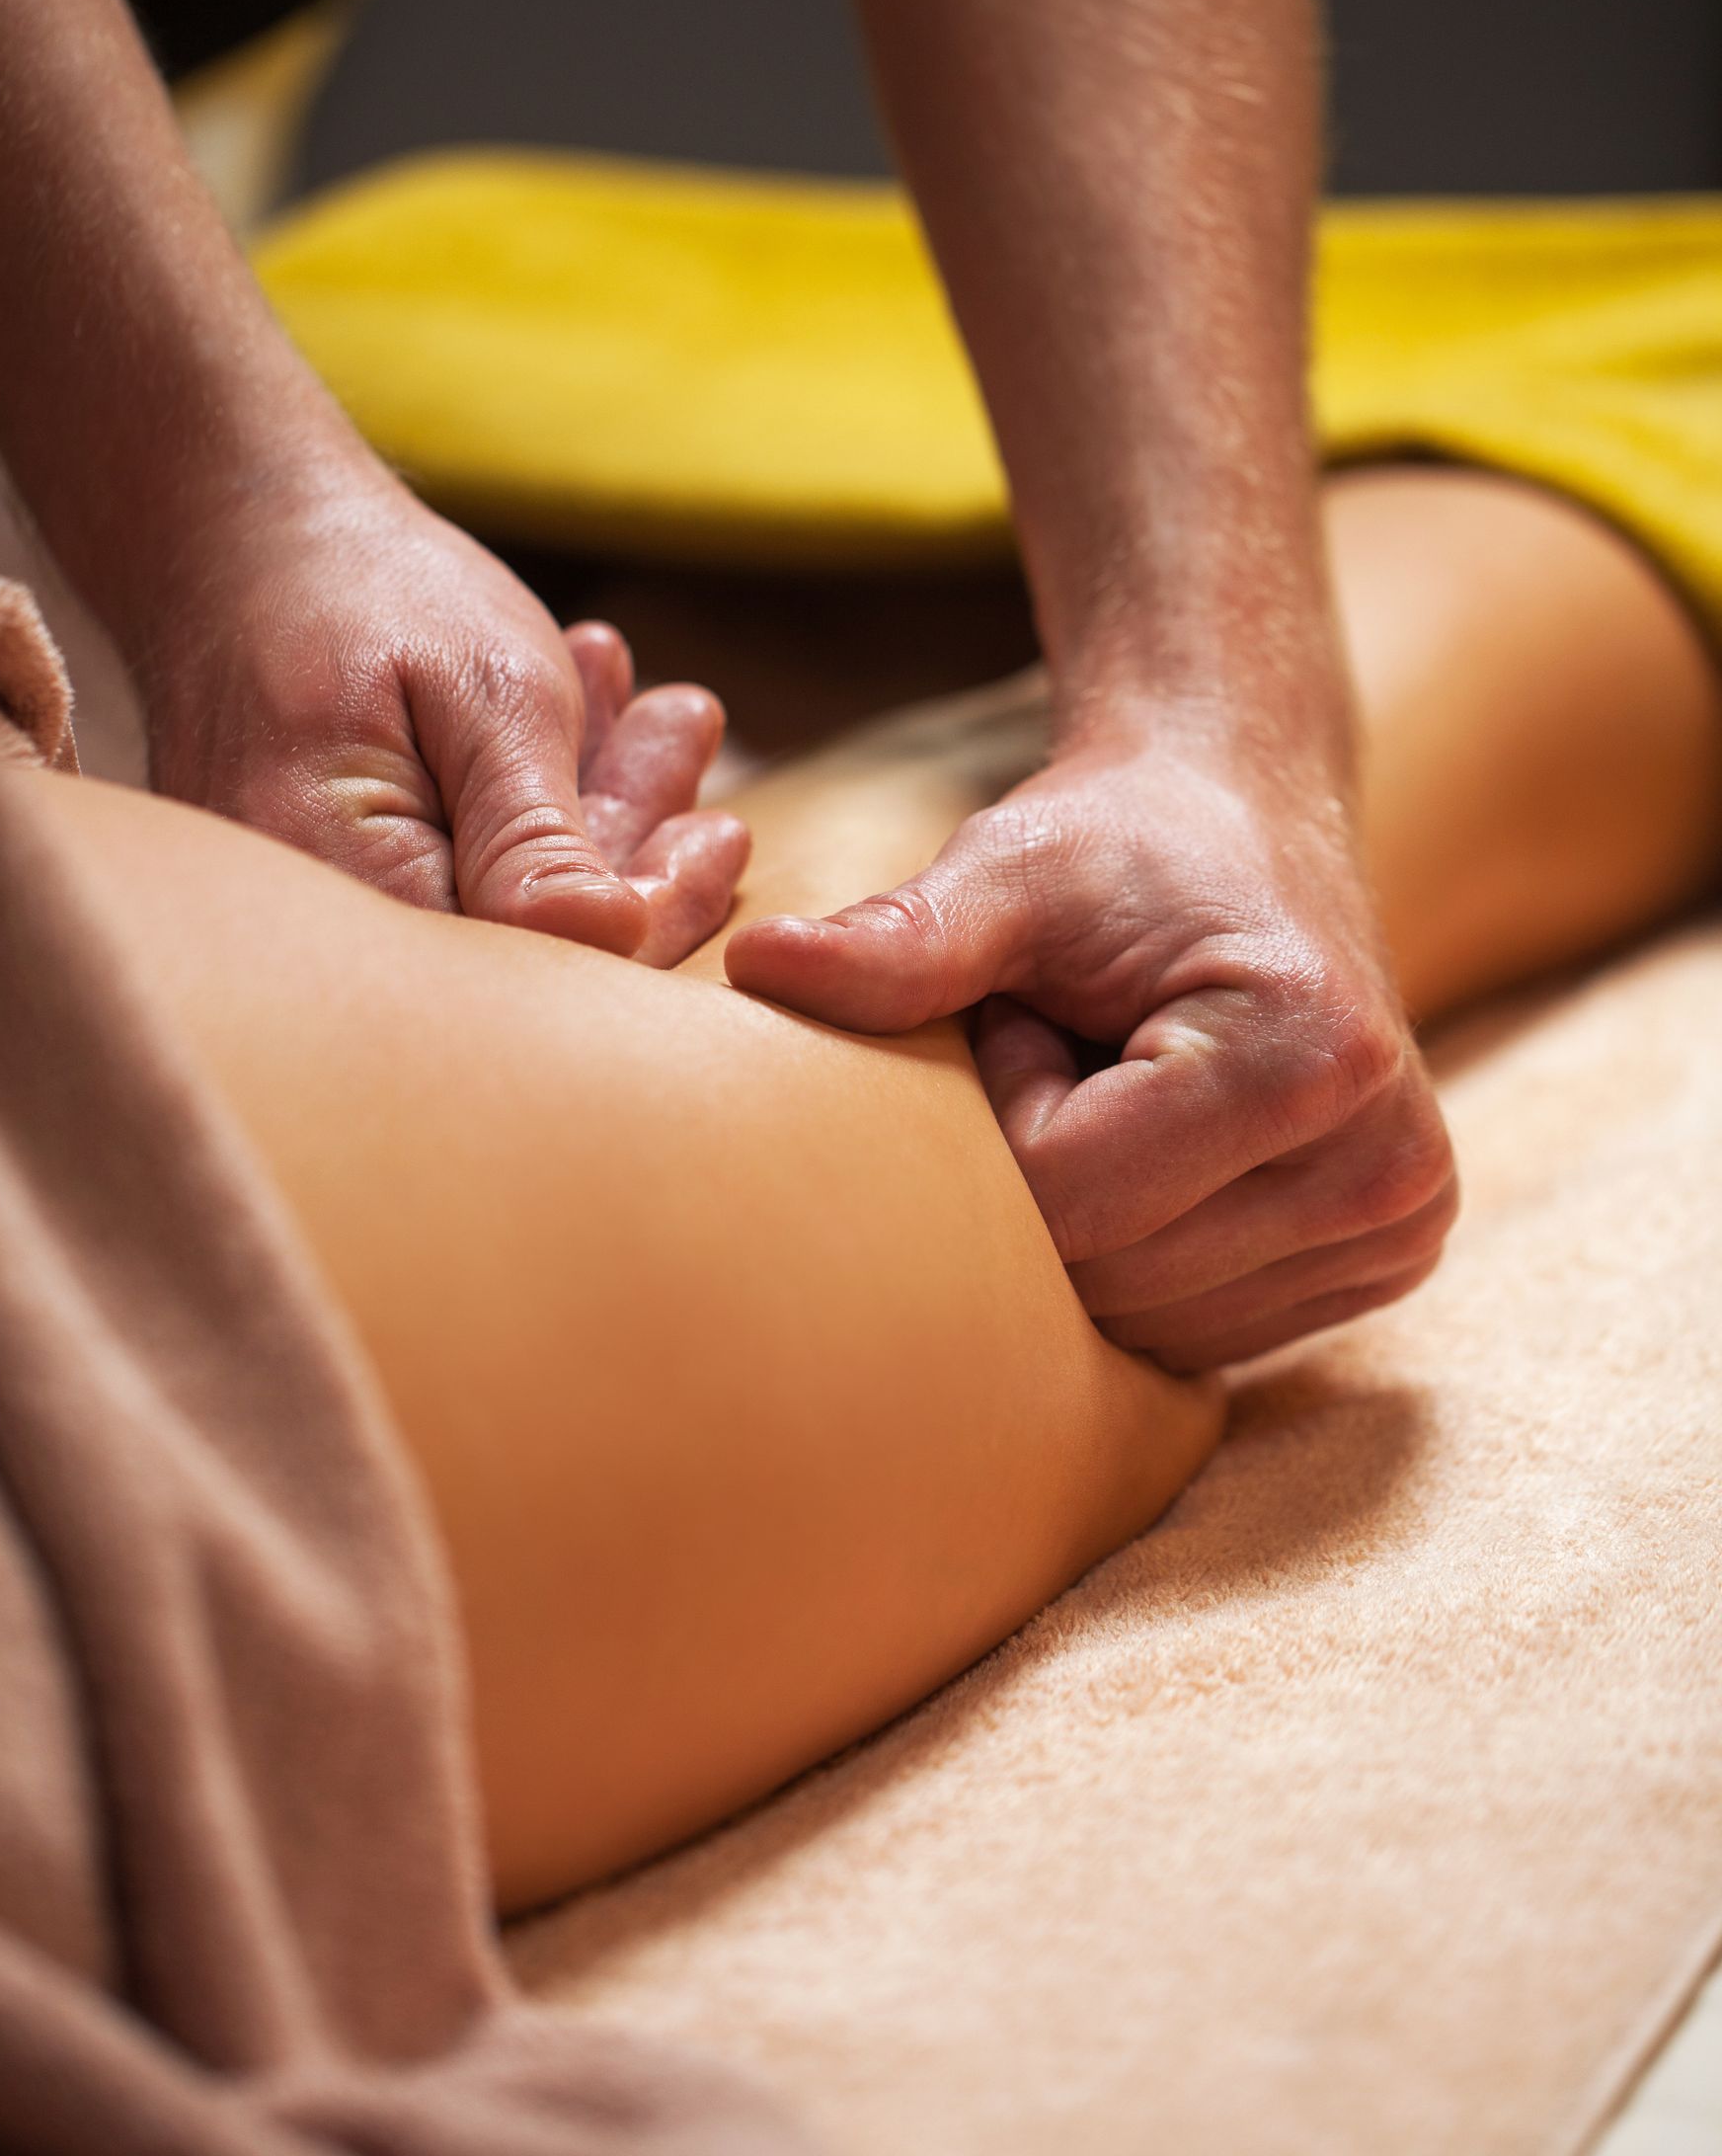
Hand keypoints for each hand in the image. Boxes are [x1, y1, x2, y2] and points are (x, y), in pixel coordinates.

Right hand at [134, 478, 748, 963]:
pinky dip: (532, 804)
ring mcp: (321, 916)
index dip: (642, 920)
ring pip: (499, 904)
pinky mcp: (336, 886)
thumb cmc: (354, 589)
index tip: (716, 834)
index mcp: (350, 892)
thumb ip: (539, 835)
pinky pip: (458, 870)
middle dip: (632, 850)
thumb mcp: (485, 695)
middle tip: (687, 739)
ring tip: (662, 717)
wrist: (221, 522)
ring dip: (598, 813)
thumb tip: (615, 945)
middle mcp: (318, 938)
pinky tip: (594, 719)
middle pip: (522, 952)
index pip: (532, 970)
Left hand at [726, 733, 1455, 1368]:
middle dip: (1041, 1180)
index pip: (1071, 1199)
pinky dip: (1142, 1257)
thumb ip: (901, 939)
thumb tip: (756, 966)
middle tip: (1065, 1048)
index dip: (1001, 1117)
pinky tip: (1160, 1151)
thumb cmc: (1120, 844)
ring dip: (1090, 1224)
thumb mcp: (1011, 869)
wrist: (1245, 821)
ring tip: (1116, 1091)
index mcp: (1311, 1062)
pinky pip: (1193, 1334)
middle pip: (1110, 1278)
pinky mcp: (1386, 1262)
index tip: (1026, 1014)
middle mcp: (1386, 1167)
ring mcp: (1398, 1230)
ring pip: (1145, 1325)